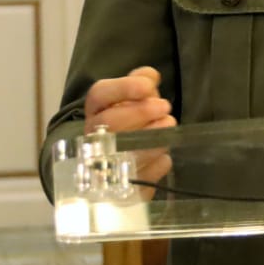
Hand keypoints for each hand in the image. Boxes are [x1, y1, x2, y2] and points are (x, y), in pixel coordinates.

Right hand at [84, 66, 174, 185]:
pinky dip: (155, 166)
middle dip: (139, 113)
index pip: (99, 95)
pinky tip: (164, 157)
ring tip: (169, 126)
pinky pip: (137, 179)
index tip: (148, 87)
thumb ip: (142, 83)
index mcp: (96, 110)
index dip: (122, 88)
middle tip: (164, 107)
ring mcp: (103, 163)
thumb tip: (150, 77)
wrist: (123, 164)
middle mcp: (94, 136)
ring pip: (122, 152)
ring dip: (150, 138)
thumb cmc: (131, 122)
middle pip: (109, 123)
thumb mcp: (134, 100)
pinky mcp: (120, 187)